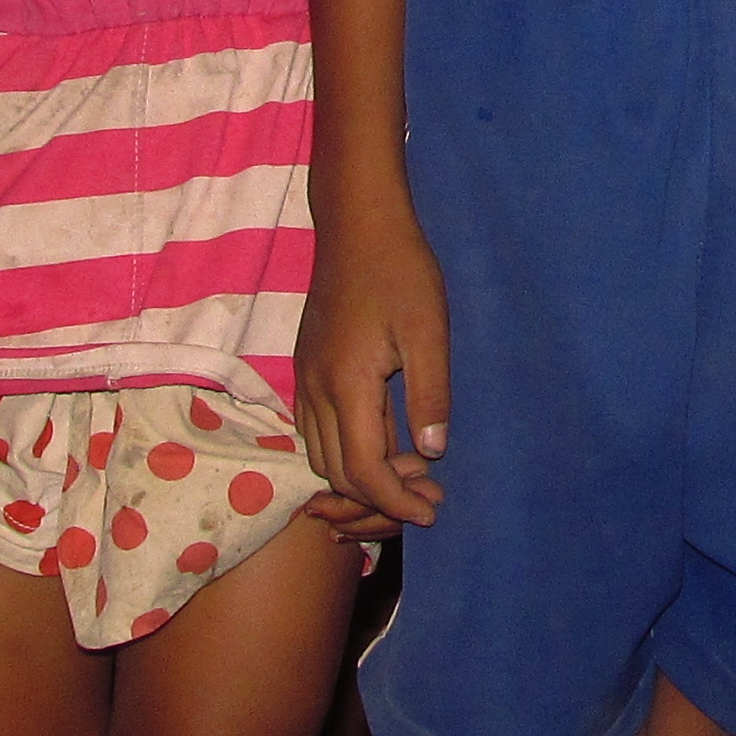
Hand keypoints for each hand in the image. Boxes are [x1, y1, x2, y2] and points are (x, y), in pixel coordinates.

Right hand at [296, 198, 453, 527]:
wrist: (356, 224)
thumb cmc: (400, 271)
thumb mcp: (429, 331)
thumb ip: (430, 395)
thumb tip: (431, 454)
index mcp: (346, 385)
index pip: (362, 471)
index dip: (394, 502)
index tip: (431, 511)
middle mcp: (315, 390)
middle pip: (336, 474)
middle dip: (379, 499)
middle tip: (429, 496)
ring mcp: (304, 380)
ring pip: (320, 456)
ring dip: (359, 478)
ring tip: (410, 476)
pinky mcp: (305, 369)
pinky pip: (314, 432)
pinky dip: (343, 453)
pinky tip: (381, 444)